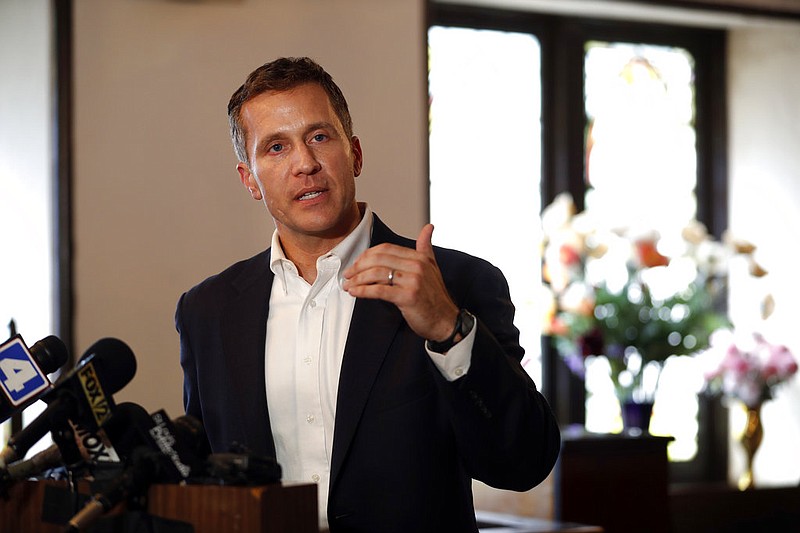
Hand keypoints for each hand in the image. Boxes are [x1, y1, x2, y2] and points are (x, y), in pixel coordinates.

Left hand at [342, 224, 458, 341]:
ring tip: (348, 285)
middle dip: (358, 266)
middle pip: (378, 259)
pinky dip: (363, 291)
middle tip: (347, 274)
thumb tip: (428, 228)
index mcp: (419, 257)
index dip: (366, 255)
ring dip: (357, 279)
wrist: (446, 321)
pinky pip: (379, 290)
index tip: (356, 264)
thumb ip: (426, 247)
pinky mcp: (408, 296)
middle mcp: (417, 266)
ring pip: (376, 273)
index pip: (385, 249)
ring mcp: (413, 281)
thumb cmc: (435, 297)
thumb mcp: (432, 267)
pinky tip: (355, 292)